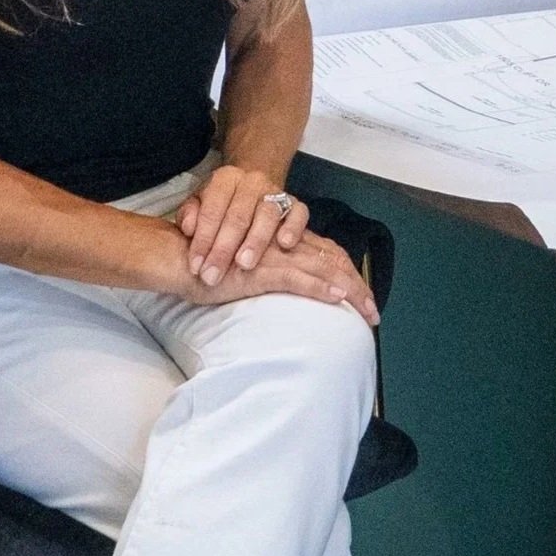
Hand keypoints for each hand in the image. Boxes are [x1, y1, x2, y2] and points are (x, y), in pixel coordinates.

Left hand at [179, 163, 309, 287]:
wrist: (251, 189)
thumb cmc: (221, 205)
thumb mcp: (198, 205)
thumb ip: (189, 215)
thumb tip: (188, 228)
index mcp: (225, 178)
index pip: (211, 210)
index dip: (202, 240)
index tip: (196, 267)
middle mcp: (252, 181)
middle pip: (238, 216)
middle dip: (223, 249)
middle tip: (213, 275)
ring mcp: (276, 191)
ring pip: (268, 214)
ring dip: (255, 241)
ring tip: (244, 265)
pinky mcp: (296, 204)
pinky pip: (299, 213)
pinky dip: (293, 227)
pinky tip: (284, 244)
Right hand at [182, 228, 379, 324]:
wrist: (180, 258)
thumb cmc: (209, 265)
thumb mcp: (246, 269)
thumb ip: (268, 274)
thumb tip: (285, 292)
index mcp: (283, 244)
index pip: (327, 256)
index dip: (349, 276)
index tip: (364, 301)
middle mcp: (283, 245)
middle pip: (333, 262)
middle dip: (358, 287)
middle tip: (375, 312)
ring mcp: (274, 256)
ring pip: (324, 270)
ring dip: (350, 291)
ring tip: (368, 311)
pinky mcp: (262, 269)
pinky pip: (299, 278)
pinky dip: (321, 287)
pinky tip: (338, 297)